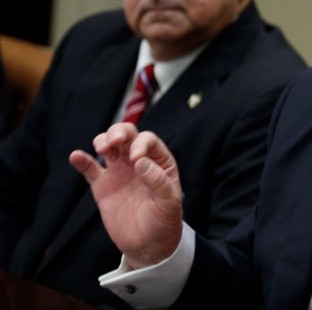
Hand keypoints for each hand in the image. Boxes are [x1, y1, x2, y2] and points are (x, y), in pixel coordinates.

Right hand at [69, 122, 182, 268]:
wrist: (148, 245)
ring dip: (103, 141)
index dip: (141, 144)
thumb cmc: (164, 222)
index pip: (147, 140)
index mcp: (159, 162)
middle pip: (126, 136)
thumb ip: (158, 180)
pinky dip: (82, 161)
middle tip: (113, 142)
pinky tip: (76, 156)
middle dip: (118, 132)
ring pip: (108, 146)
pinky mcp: (103, 186)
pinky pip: (90, 169)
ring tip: (102, 149)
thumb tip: (140, 161)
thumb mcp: (169, 202)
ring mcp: (119, 172)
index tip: (136, 158)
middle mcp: (138, 162)